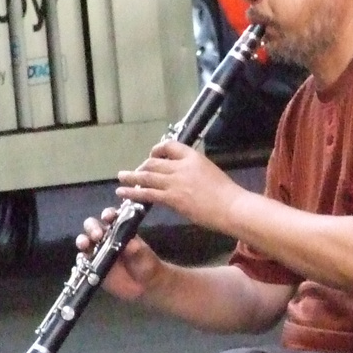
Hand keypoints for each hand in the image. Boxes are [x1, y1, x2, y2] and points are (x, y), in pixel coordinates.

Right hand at [75, 208, 162, 300]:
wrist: (144, 286)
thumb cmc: (146, 264)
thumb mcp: (144, 256)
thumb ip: (137, 250)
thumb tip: (130, 244)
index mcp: (119, 229)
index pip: (110, 217)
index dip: (107, 214)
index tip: (108, 217)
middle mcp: (106, 237)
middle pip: (92, 226)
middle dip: (92, 228)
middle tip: (97, 235)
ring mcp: (97, 251)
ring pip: (85, 241)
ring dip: (82, 240)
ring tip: (85, 244)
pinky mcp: (92, 265)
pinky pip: (82, 260)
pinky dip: (81, 259)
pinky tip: (83, 260)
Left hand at [116, 141, 242, 232]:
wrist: (231, 207)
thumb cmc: (226, 193)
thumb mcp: (209, 171)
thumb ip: (193, 170)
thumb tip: (181, 176)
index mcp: (193, 156)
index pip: (169, 146)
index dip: (157, 149)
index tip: (153, 155)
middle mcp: (181, 166)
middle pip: (154, 161)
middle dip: (143, 166)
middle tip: (136, 172)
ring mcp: (175, 182)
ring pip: (147, 176)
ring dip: (131, 177)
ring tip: (121, 177)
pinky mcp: (172, 198)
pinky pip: (147, 193)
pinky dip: (133, 192)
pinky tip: (123, 193)